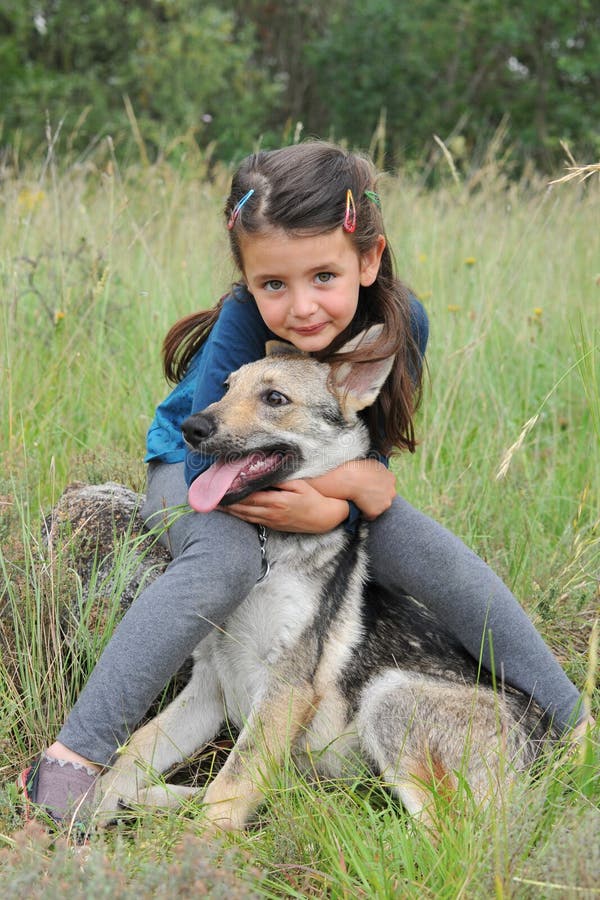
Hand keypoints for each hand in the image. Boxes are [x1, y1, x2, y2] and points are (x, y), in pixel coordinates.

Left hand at [223, 480, 349, 532]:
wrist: (324, 517)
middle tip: (208, 497)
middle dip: (225, 504)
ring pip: (245, 516)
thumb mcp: (299, 484)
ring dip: (229, 512)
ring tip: (214, 506)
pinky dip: (239, 516)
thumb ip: (279, 480)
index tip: (219, 488)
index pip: (248, 496)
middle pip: (242, 508)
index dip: (232, 493)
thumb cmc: (313, 497)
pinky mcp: (273, 526)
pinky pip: (252, 521)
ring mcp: (271, 521)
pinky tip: (231, 512)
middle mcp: (271, 513)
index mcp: (276, 501)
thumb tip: (262, 474)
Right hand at [306, 459, 395, 520]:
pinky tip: (356, 506)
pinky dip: (364, 513)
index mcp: (390, 477)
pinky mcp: (376, 511)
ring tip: (358, 500)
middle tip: (363, 494)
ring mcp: (385, 502)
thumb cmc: (354, 468)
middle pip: (386, 496)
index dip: (376, 486)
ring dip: (370, 505)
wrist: (348, 478)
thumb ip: (375, 468)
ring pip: (379, 506)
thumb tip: (371, 469)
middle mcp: (392, 490)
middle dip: (376, 496)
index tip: (368, 487)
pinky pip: (370, 515)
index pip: (386, 485)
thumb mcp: (369, 462)